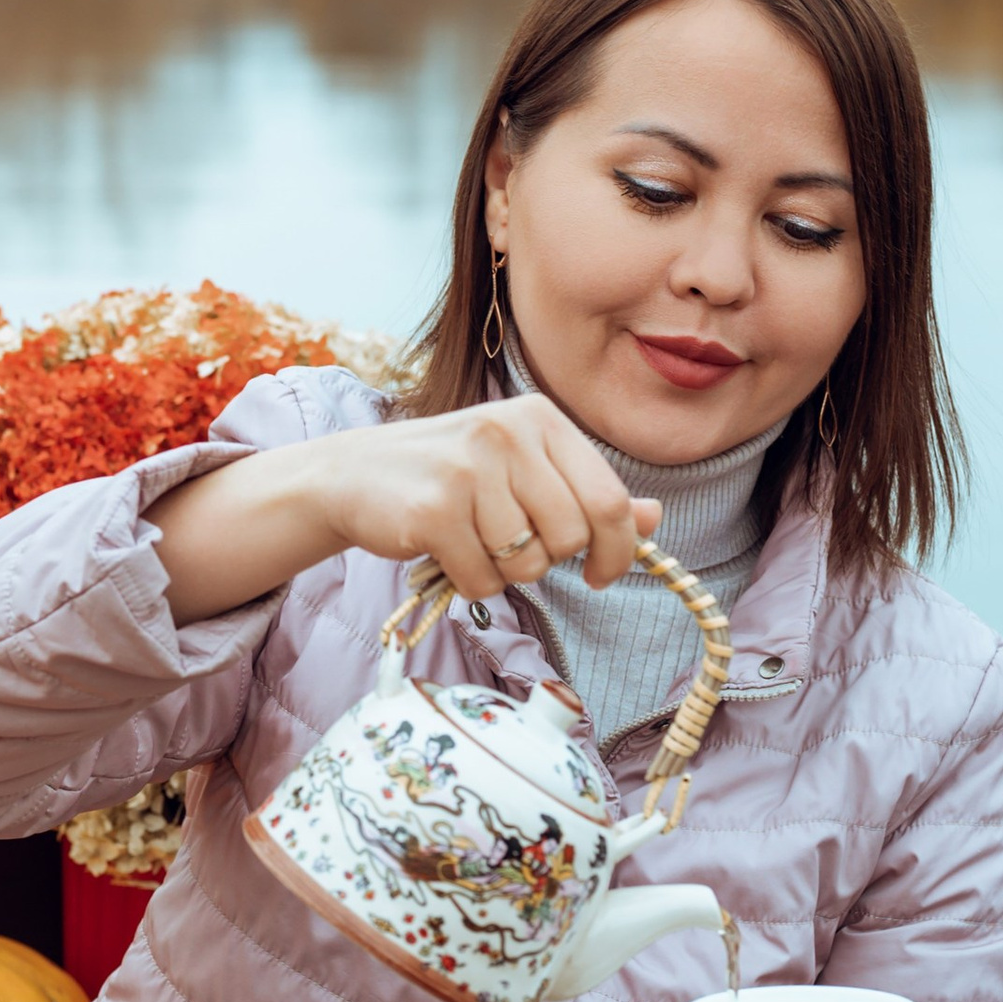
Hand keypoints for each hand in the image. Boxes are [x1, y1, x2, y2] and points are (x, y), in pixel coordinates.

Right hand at [307, 396, 658, 603]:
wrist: (351, 475)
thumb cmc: (447, 475)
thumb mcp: (521, 469)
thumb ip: (585, 492)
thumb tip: (651, 518)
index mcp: (539, 418)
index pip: (608, 499)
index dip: (616, 550)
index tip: (602, 574)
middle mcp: (507, 433)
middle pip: (571, 537)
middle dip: (547, 560)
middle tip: (509, 545)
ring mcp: (468, 468)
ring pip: (527, 565)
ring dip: (502, 572)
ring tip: (471, 542)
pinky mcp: (434, 509)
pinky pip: (483, 580)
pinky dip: (469, 583)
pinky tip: (446, 553)